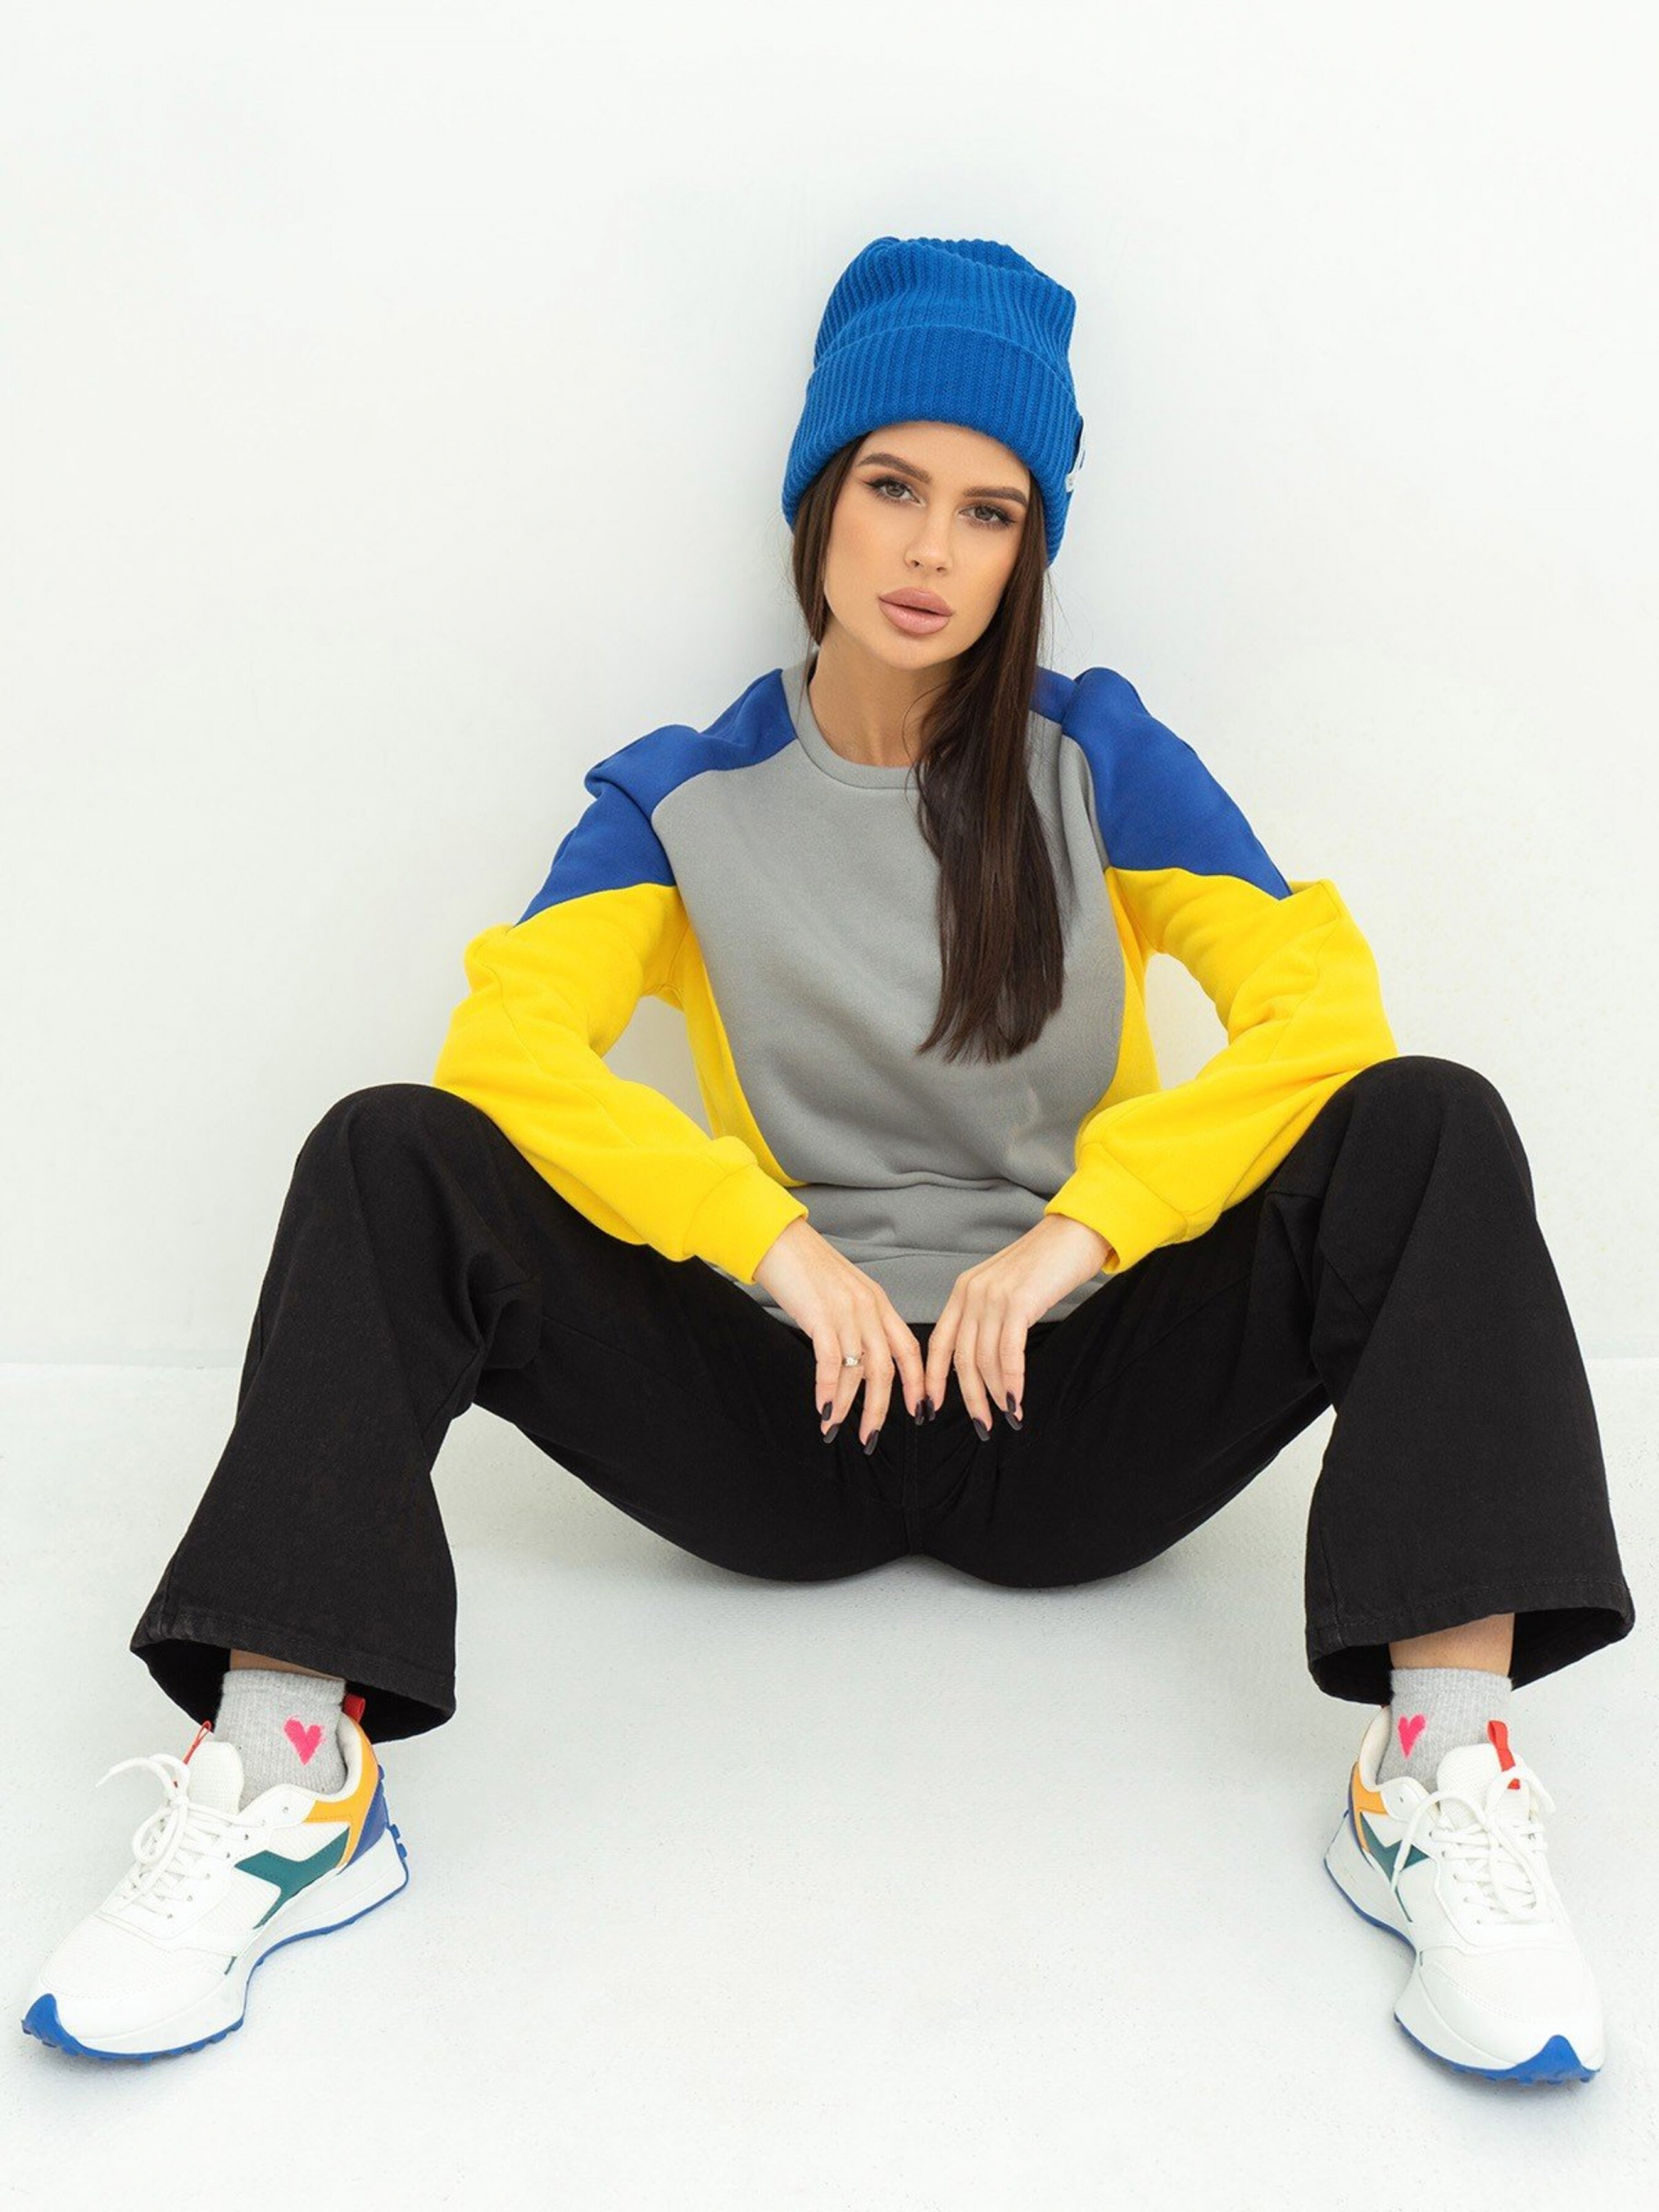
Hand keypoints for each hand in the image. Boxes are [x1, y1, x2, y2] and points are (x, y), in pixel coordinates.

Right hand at [753, 1219, 926, 1448]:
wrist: (778, 1239)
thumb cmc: (805, 1267)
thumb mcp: (844, 1292)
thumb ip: (857, 1320)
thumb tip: (857, 1360)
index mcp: (879, 1302)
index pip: (909, 1349)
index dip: (917, 1383)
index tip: (921, 1411)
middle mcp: (869, 1308)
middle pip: (886, 1369)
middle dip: (880, 1408)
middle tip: (870, 1437)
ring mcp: (846, 1311)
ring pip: (858, 1370)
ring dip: (847, 1405)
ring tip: (834, 1428)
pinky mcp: (820, 1315)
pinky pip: (830, 1362)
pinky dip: (827, 1389)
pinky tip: (823, 1409)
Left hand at [924, 1214, 1113, 1436]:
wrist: (1075, 1232)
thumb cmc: (1046, 1264)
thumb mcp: (1006, 1289)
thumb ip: (989, 1316)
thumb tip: (986, 1359)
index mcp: (963, 1291)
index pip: (938, 1342)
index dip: (933, 1379)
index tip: (931, 1408)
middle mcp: (971, 1294)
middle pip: (960, 1358)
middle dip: (970, 1397)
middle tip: (981, 1426)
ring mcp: (993, 1297)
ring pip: (985, 1359)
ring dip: (995, 1395)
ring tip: (1007, 1417)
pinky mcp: (1018, 1302)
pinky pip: (1009, 1352)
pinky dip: (1011, 1381)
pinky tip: (1016, 1401)